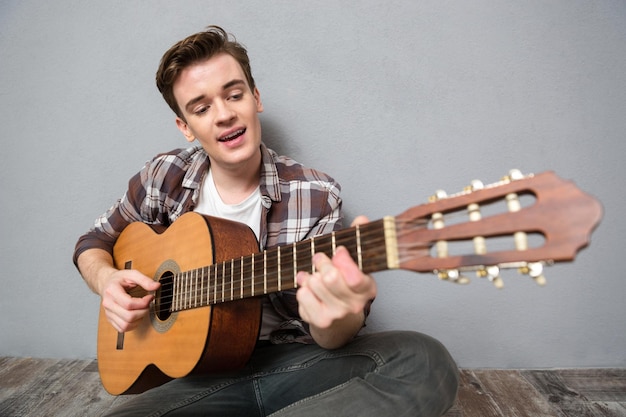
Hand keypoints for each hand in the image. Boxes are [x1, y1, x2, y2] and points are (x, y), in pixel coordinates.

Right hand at [100, 269, 159, 332]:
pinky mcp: (110, 319)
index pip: (128, 304)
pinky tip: (137, 316)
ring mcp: (108, 313)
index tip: (150, 297)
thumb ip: (145, 280)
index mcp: (112, 291)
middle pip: (128, 316)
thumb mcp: (132, 274)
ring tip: (142, 310)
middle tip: (147, 304)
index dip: (143, 303)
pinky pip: (122, 328)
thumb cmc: (120, 279)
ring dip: (139, 320)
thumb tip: (157, 286)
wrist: (107, 283)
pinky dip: (133, 325)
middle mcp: (108, 304)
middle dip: (143, 311)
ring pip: (125, 325)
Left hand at [296, 216, 376, 347]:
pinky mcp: (319, 320)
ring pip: (314, 284)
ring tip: (315, 275)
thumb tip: (362, 219)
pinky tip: (310, 288)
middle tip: (320, 258)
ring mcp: (337, 314)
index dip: (342, 260)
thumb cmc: (347, 284)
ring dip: (311, 275)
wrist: (340, 320)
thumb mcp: (356, 262)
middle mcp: (355, 305)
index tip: (337, 251)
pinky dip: (303, 287)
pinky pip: (302, 295)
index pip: (354, 277)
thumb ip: (358, 239)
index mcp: (368, 289)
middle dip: (322, 262)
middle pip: (330, 278)